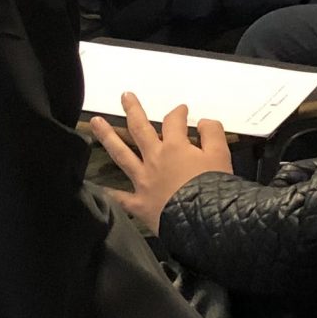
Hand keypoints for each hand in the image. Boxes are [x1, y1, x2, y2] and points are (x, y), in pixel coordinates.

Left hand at [86, 93, 231, 233]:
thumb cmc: (213, 188)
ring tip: (95, 123)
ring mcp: (144, 181)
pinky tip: (100, 187)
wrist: (204, 220)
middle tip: (125, 96)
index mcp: (174, 146)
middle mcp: (154, 159)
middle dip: (133, 110)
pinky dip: (111, 192)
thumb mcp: (221, 155)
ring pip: (121, 154)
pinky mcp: (140, 204)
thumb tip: (204, 121)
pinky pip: (121, 197)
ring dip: (107, 137)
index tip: (181, 110)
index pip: (174, 121)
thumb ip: (213, 133)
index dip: (178, 112)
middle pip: (140, 129)